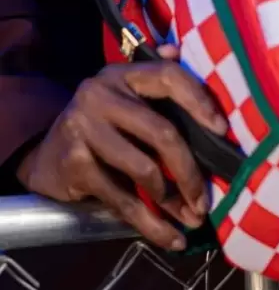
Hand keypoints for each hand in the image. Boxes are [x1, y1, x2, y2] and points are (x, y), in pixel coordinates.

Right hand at [17, 50, 227, 250]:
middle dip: (190, 170)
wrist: (43, 156)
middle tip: (207, 198)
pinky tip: (170, 237)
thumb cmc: (102, 126)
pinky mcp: (75, 165)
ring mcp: (84, 129)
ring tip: (192, 218)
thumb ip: (154, 79)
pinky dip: (150, 224)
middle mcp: (100, 96)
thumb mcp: (125, 96)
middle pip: (161, 132)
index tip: (223, 129)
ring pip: (144, 169)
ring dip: (173, 201)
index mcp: (122, 75)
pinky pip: (122, 199)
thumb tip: (182, 52)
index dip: (199, 101)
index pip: (168, 77)